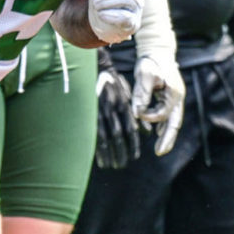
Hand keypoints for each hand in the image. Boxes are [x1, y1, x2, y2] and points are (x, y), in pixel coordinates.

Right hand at [94, 50, 140, 169]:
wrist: (93, 67)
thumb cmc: (112, 83)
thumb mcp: (127, 94)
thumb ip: (136, 114)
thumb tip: (148, 132)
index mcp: (123, 104)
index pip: (131, 128)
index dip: (133, 144)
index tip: (135, 157)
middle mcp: (112, 108)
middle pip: (118, 135)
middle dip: (121, 152)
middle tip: (122, 165)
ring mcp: (98, 110)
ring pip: (105, 137)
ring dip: (109, 153)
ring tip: (111, 165)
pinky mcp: (86, 112)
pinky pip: (91, 133)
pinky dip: (96, 147)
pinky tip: (98, 158)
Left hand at [132, 53, 183, 155]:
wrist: (157, 50)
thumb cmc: (150, 62)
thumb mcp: (143, 75)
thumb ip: (141, 94)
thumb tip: (137, 113)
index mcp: (174, 93)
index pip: (162, 114)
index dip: (149, 117)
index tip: (137, 113)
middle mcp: (178, 97)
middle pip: (175, 123)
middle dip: (167, 139)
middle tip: (160, 153)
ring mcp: (176, 98)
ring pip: (173, 121)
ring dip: (166, 135)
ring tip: (160, 149)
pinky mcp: (171, 97)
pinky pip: (169, 115)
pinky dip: (164, 125)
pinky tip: (158, 133)